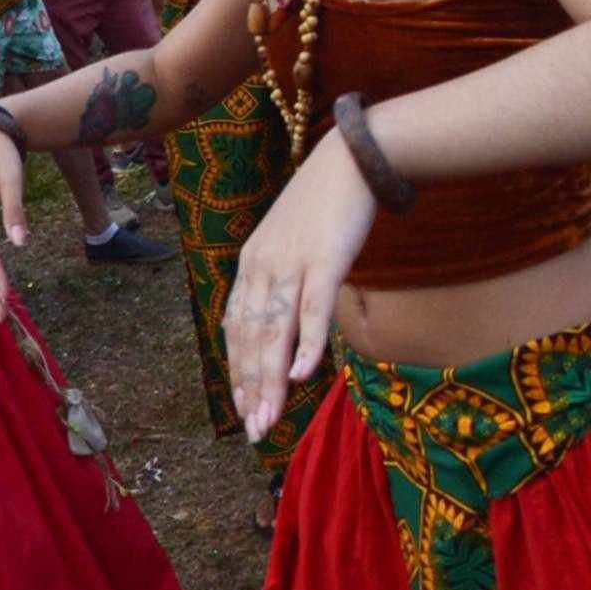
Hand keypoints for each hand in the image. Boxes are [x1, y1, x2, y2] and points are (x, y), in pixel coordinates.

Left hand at [226, 147, 377, 440]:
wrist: (353, 158)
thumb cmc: (328, 203)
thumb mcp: (295, 243)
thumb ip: (286, 279)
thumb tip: (290, 316)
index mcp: (252, 264)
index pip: (237, 328)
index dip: (239, 372)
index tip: (246, 409)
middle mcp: (263, 267)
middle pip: (252, 338)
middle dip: (252, 389)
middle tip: (255, 431)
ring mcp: (292, 263)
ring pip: (276, 332)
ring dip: (272, 380)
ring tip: (270, 419)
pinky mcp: (325, 260)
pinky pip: (313, 309)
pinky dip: (308, 343)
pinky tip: (307, 375)